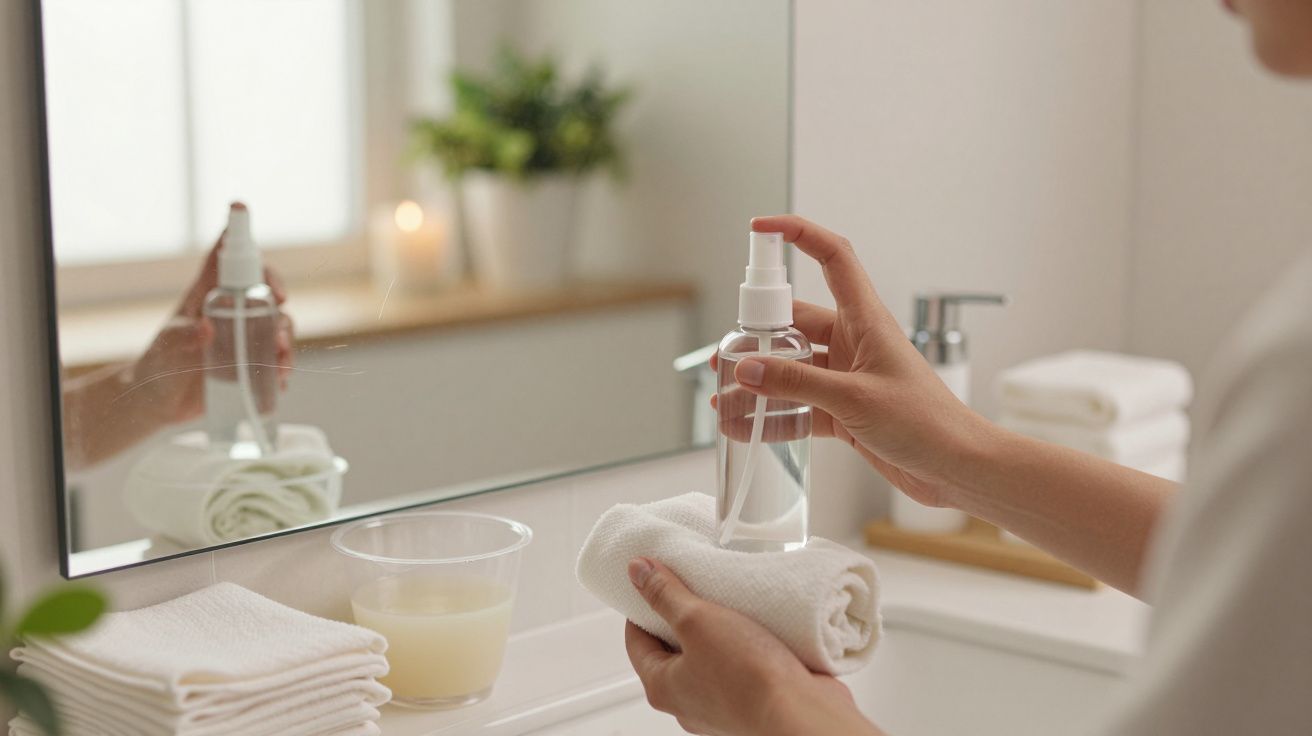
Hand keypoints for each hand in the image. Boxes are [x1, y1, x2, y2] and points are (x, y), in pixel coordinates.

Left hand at [133, 223, 293, 426]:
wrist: (158, 401)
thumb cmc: (157, 366)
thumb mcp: (165, 350)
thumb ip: (181, 339)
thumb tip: (206, 329)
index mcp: (205, 296)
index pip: (221, 258)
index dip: (233, 233)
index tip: (240, 212)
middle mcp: (229, 311)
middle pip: (260, 288)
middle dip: (275, 289)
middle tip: (280, 301)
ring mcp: (244, 337)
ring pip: (277, 323)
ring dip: (285, 335)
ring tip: (280, 356)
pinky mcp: (252, 362)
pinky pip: (278, 356)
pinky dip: (284, 364)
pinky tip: (281, 379)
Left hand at [624, 558, 880, 735]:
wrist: (801, 711)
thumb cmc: (748, 680)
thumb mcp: (697, 620)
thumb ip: (665, 593)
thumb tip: (638, 572)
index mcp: (661, 687)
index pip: (636, 639)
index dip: (642, 604)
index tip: (655, 579)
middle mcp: (688, 700)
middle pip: (673, 646)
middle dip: (684, 612)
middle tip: (694, 584)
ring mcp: (721, 702)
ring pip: (710, 653)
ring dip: (719, 626)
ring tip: (728, 599)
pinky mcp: (753, 697)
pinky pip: (740, 663)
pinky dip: (746, 642)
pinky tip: (756, 623)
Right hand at [711, 215, 992, 508]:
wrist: (956, 467)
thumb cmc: (927, 422)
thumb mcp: (854, 399)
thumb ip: (797, 384)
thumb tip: (747, 369)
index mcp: (866, 320)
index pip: (833, 258)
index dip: (799, 234)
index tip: (761, 229)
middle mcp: (855, 343)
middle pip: (796, 323)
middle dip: (758, 336)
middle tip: (726, 355)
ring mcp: (848, 378)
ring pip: (793, 370)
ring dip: (760, 383)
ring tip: (725, 398)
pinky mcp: (845, 412)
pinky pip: (799, 407)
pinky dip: (773, 416)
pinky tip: (746, 428)